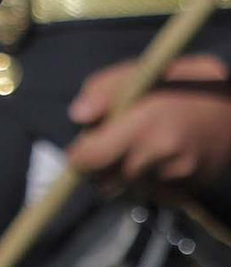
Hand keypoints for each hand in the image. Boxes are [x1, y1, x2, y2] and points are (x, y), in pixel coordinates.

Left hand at [67, 53, 230, 186]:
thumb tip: (77, 116)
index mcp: (146, 123)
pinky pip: (153, 195)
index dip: (79, 157)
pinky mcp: (189, 192)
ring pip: (129, 188)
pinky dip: (148, 182)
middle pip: (107, 180)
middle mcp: (161, 156)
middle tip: (108, 147)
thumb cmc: (184, 84)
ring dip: (124, 174)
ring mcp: (178, 178)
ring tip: (140, 147)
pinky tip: (159, 160)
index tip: (79, 150)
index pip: (93, 158)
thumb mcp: (143, 71)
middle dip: (100, 167)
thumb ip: (105, 89)